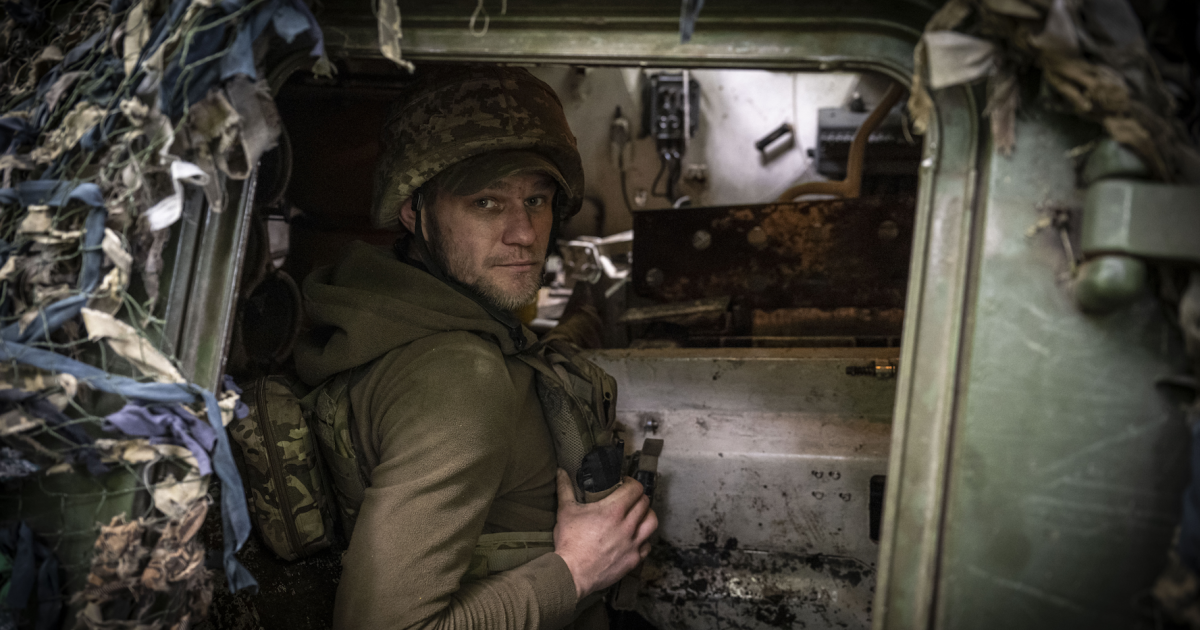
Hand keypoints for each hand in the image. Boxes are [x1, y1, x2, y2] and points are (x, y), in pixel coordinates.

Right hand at [553, 468, 657, 600]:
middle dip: (638, 497)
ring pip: (652, 522)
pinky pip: (647, 545)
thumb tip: (560, 472)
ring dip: (647, 515)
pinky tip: (634, 538)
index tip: (624, 483)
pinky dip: (643, 539)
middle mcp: (628, 525)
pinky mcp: (633, 559)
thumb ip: (565, 488)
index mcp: (614, 510)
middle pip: (645, 503)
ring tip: (638, 515)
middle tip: (629, 498)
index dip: (631, 482)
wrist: (573, 573)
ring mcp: (633, 543)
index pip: (635, 488)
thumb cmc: (570, 542)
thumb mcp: (565, 511)